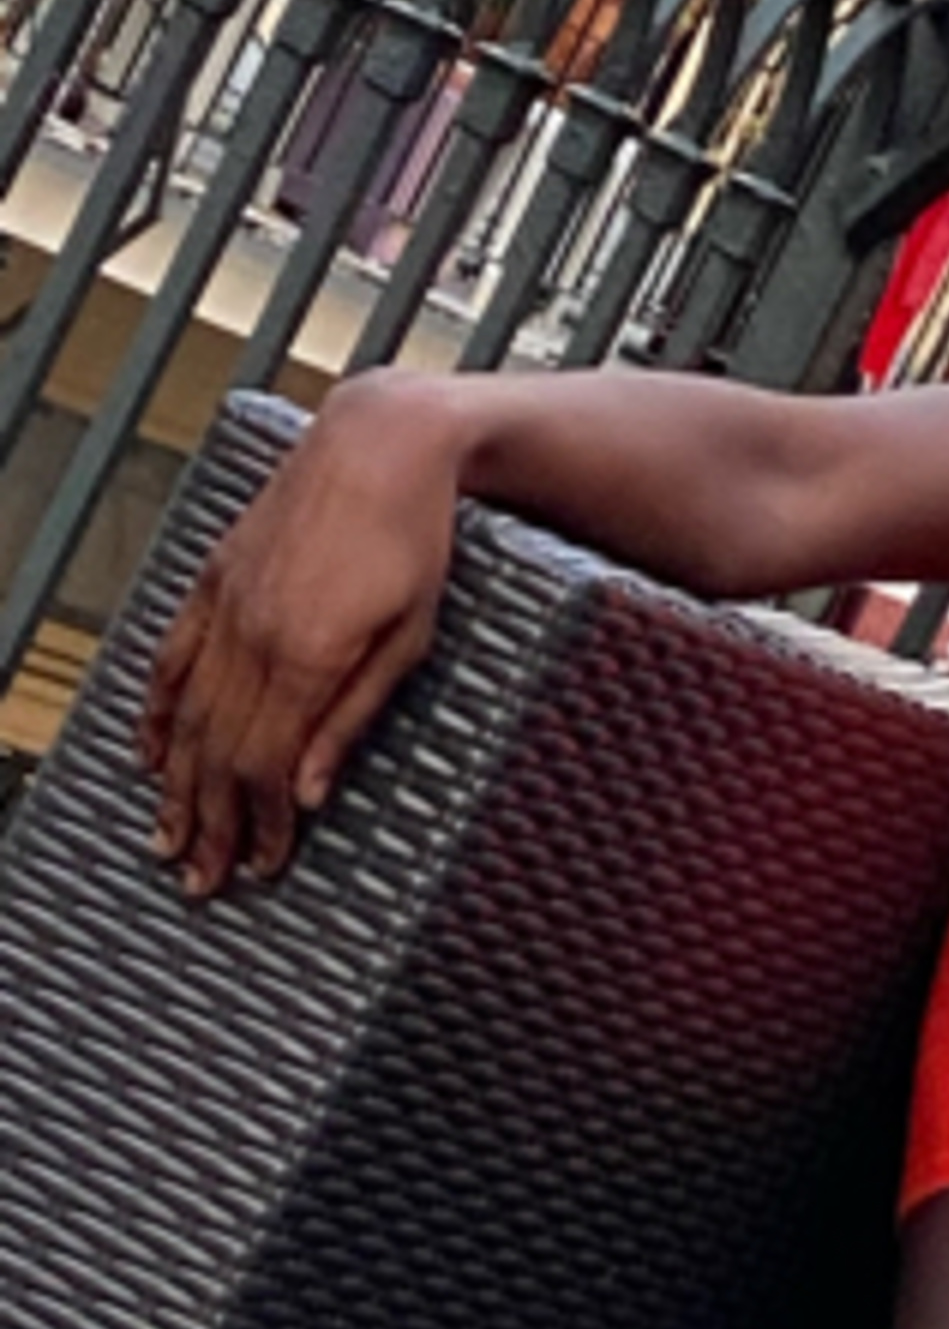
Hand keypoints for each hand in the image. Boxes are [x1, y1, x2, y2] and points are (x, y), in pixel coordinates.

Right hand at [137, 376, 464, 897]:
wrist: (379, 445)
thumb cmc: (418, 541)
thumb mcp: (412, 637)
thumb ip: (353, 717)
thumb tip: (306, 794)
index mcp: (306, 655)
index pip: (266, 765)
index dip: (258, 823)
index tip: (261, 866)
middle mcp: (252, 635)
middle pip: (218, 753)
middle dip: (208, 824)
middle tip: (200, 882)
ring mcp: (224, 605)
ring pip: (187, 716)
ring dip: (176, 787)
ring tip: (167, 842)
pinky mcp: (213, 578)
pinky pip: (171, 659)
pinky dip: (156, 713)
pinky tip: (149, 757)